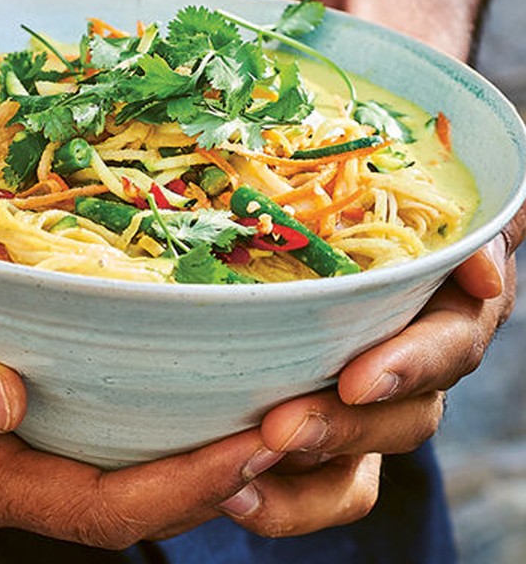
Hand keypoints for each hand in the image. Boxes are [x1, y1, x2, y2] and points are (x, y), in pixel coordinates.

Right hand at [0, 338, 385, 546]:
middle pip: (140, 507)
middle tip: (291, 436)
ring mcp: (42, 462)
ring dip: (209, 463)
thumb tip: (2, 400)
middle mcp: (28, 482)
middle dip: (219, 481)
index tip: (253, 451)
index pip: (105, 507)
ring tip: (276, 425)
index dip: (182, 486)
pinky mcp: (55, 434)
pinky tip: (215, 401)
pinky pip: (125, 452)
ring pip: (140, 484)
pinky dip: (178, 437)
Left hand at [252, 205, 524, 535]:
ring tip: (251, 461)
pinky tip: (237, 495)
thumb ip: (472, 235)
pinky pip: (330, 489)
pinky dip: (287, 503)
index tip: (359, 381)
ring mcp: (382, 407)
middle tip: (281, 428)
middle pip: (406, 417)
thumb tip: (483, 275)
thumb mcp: (437, 217)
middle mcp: (422, 368)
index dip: (409, 366)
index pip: (450, 343)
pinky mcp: (342, 435)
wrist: (359, 245)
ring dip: (309, 465)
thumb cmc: (394, 219)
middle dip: (345, 426)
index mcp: (452, 311)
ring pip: (366, 460)